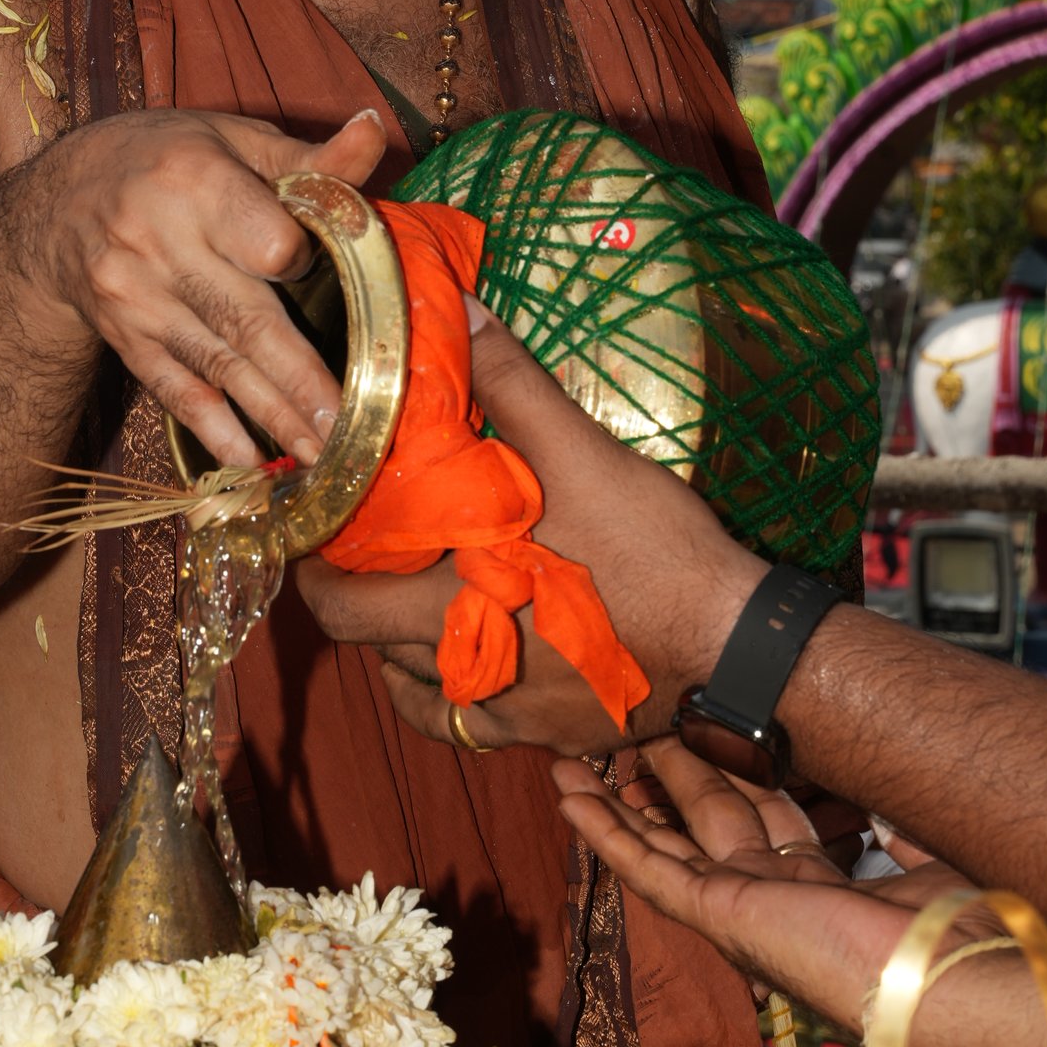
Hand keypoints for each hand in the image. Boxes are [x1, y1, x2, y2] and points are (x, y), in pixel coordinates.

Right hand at [46, 106, 384, 468]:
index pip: (265, 240)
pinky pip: (173, 389)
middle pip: (245, 319)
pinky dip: (213, 428)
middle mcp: (161, 242)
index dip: (299, 259)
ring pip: (217, 364)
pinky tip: (249, 461)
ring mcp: (138, 299)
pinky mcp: (125, 338)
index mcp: (197, 180)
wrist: (54, 204)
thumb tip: (374, 130)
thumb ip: (309, 157)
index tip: (317, 268)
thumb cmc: (165, 162)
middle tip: (350, 425)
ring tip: (322, 454)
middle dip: (301, 381)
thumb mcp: (230, 140)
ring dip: (271, 415)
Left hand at [294, 308, 763, 754]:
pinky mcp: (545, 734)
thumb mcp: (581, 455)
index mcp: (448, 609)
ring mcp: (504, 713)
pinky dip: (454, 686)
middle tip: (362, 547)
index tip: (313, 528)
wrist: (734, 644)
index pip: (337, 605)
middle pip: (367, 644)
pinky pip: (469, 720)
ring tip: (416, 585)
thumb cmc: (652, 551)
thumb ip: (512, 386)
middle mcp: (461, 672)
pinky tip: (473, 645)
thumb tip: (460, 313)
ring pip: (414, 682)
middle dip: (356, 594)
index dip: (312, 568)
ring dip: (401, 639)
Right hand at [554, 736, 966, 1034]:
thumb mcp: (930, 858)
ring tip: (574, 761)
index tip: (711, 730)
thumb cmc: (950, 931)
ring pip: (665, 842)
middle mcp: (773, 897)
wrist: (951, 979)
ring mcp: (740, 908)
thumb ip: (906, 824)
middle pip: (707, 817)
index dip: (735, 771)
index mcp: (823, 886)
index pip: (765, 817)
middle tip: (640, 722)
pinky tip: (571, 799)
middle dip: (671, 769)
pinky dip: (607, 833)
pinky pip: (650, 868)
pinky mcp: (719, 915)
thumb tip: (901, 784)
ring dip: (619, 802)